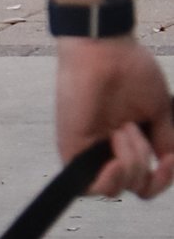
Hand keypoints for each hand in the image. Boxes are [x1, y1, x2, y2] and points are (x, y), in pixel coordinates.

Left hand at [57, 37, 173, 197]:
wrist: (104, 49)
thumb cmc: (130, 70)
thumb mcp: (160, 110)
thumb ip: (166, 141)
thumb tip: (167, 164)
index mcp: (131, 142)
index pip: (147, 181)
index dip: (162, 179)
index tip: (168, 162)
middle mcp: (110, 150)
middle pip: (134, 187)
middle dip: (145, 168)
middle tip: (135, 129)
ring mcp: (91, 151)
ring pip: (116, 189)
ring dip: (131, 164)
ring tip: (123, 129)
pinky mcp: (72, 150)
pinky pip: (91, 187)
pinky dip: (110, 179)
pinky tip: (115, 160)